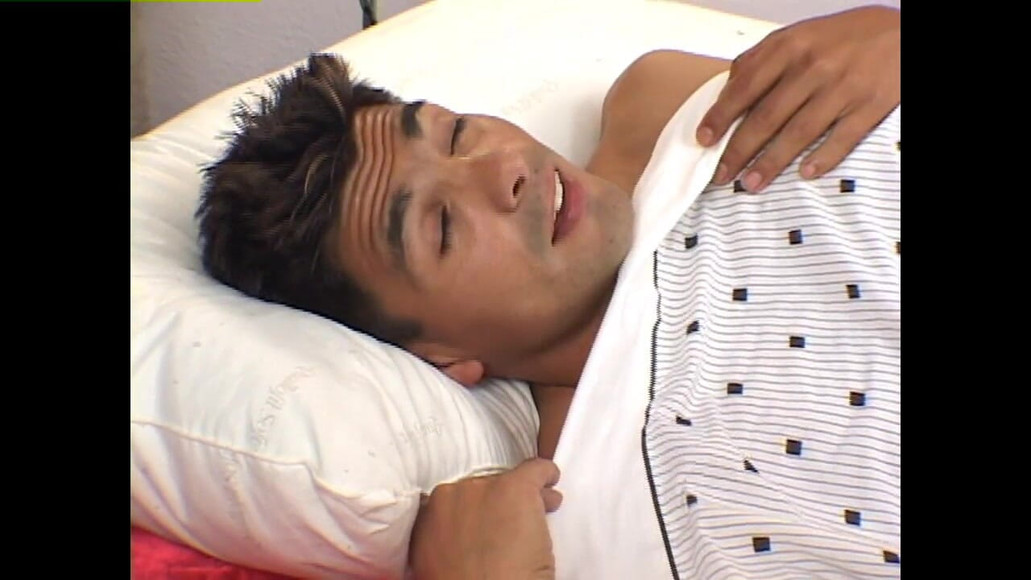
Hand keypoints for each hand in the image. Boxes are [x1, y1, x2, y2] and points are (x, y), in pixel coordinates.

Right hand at [409, 458, 562, 579]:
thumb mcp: (436, 562)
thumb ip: (444, 540)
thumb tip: (465, 539)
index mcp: (429, 517)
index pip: (455, 503)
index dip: (476, 512)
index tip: (489, 523)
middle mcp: (451, 495)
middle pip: (482, 490)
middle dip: (500, 505)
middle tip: (517, 526)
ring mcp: (483, 488)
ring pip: (510, 481)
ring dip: (527, 497)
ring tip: (545, 507)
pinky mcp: (516, 488)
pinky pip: (536, 470)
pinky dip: (547, 475)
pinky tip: (553, 481)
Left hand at [696, 6, 899, 191]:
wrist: (902, 32)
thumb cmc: (843, 37)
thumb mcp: (798, 35)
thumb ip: (762, 59)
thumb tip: (727, 88)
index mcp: (790, 47)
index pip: (744, 87)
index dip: (721, 117)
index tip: (703, 140)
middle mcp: (813, 67)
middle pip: (766, 117)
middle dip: (739, 150)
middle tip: (721, 175)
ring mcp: (842, 87)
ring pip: (798, 132)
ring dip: (771, 163)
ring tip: (751, 184)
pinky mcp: (870, 105)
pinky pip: (841, 138)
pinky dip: (822, 158)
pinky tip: (804, 175)